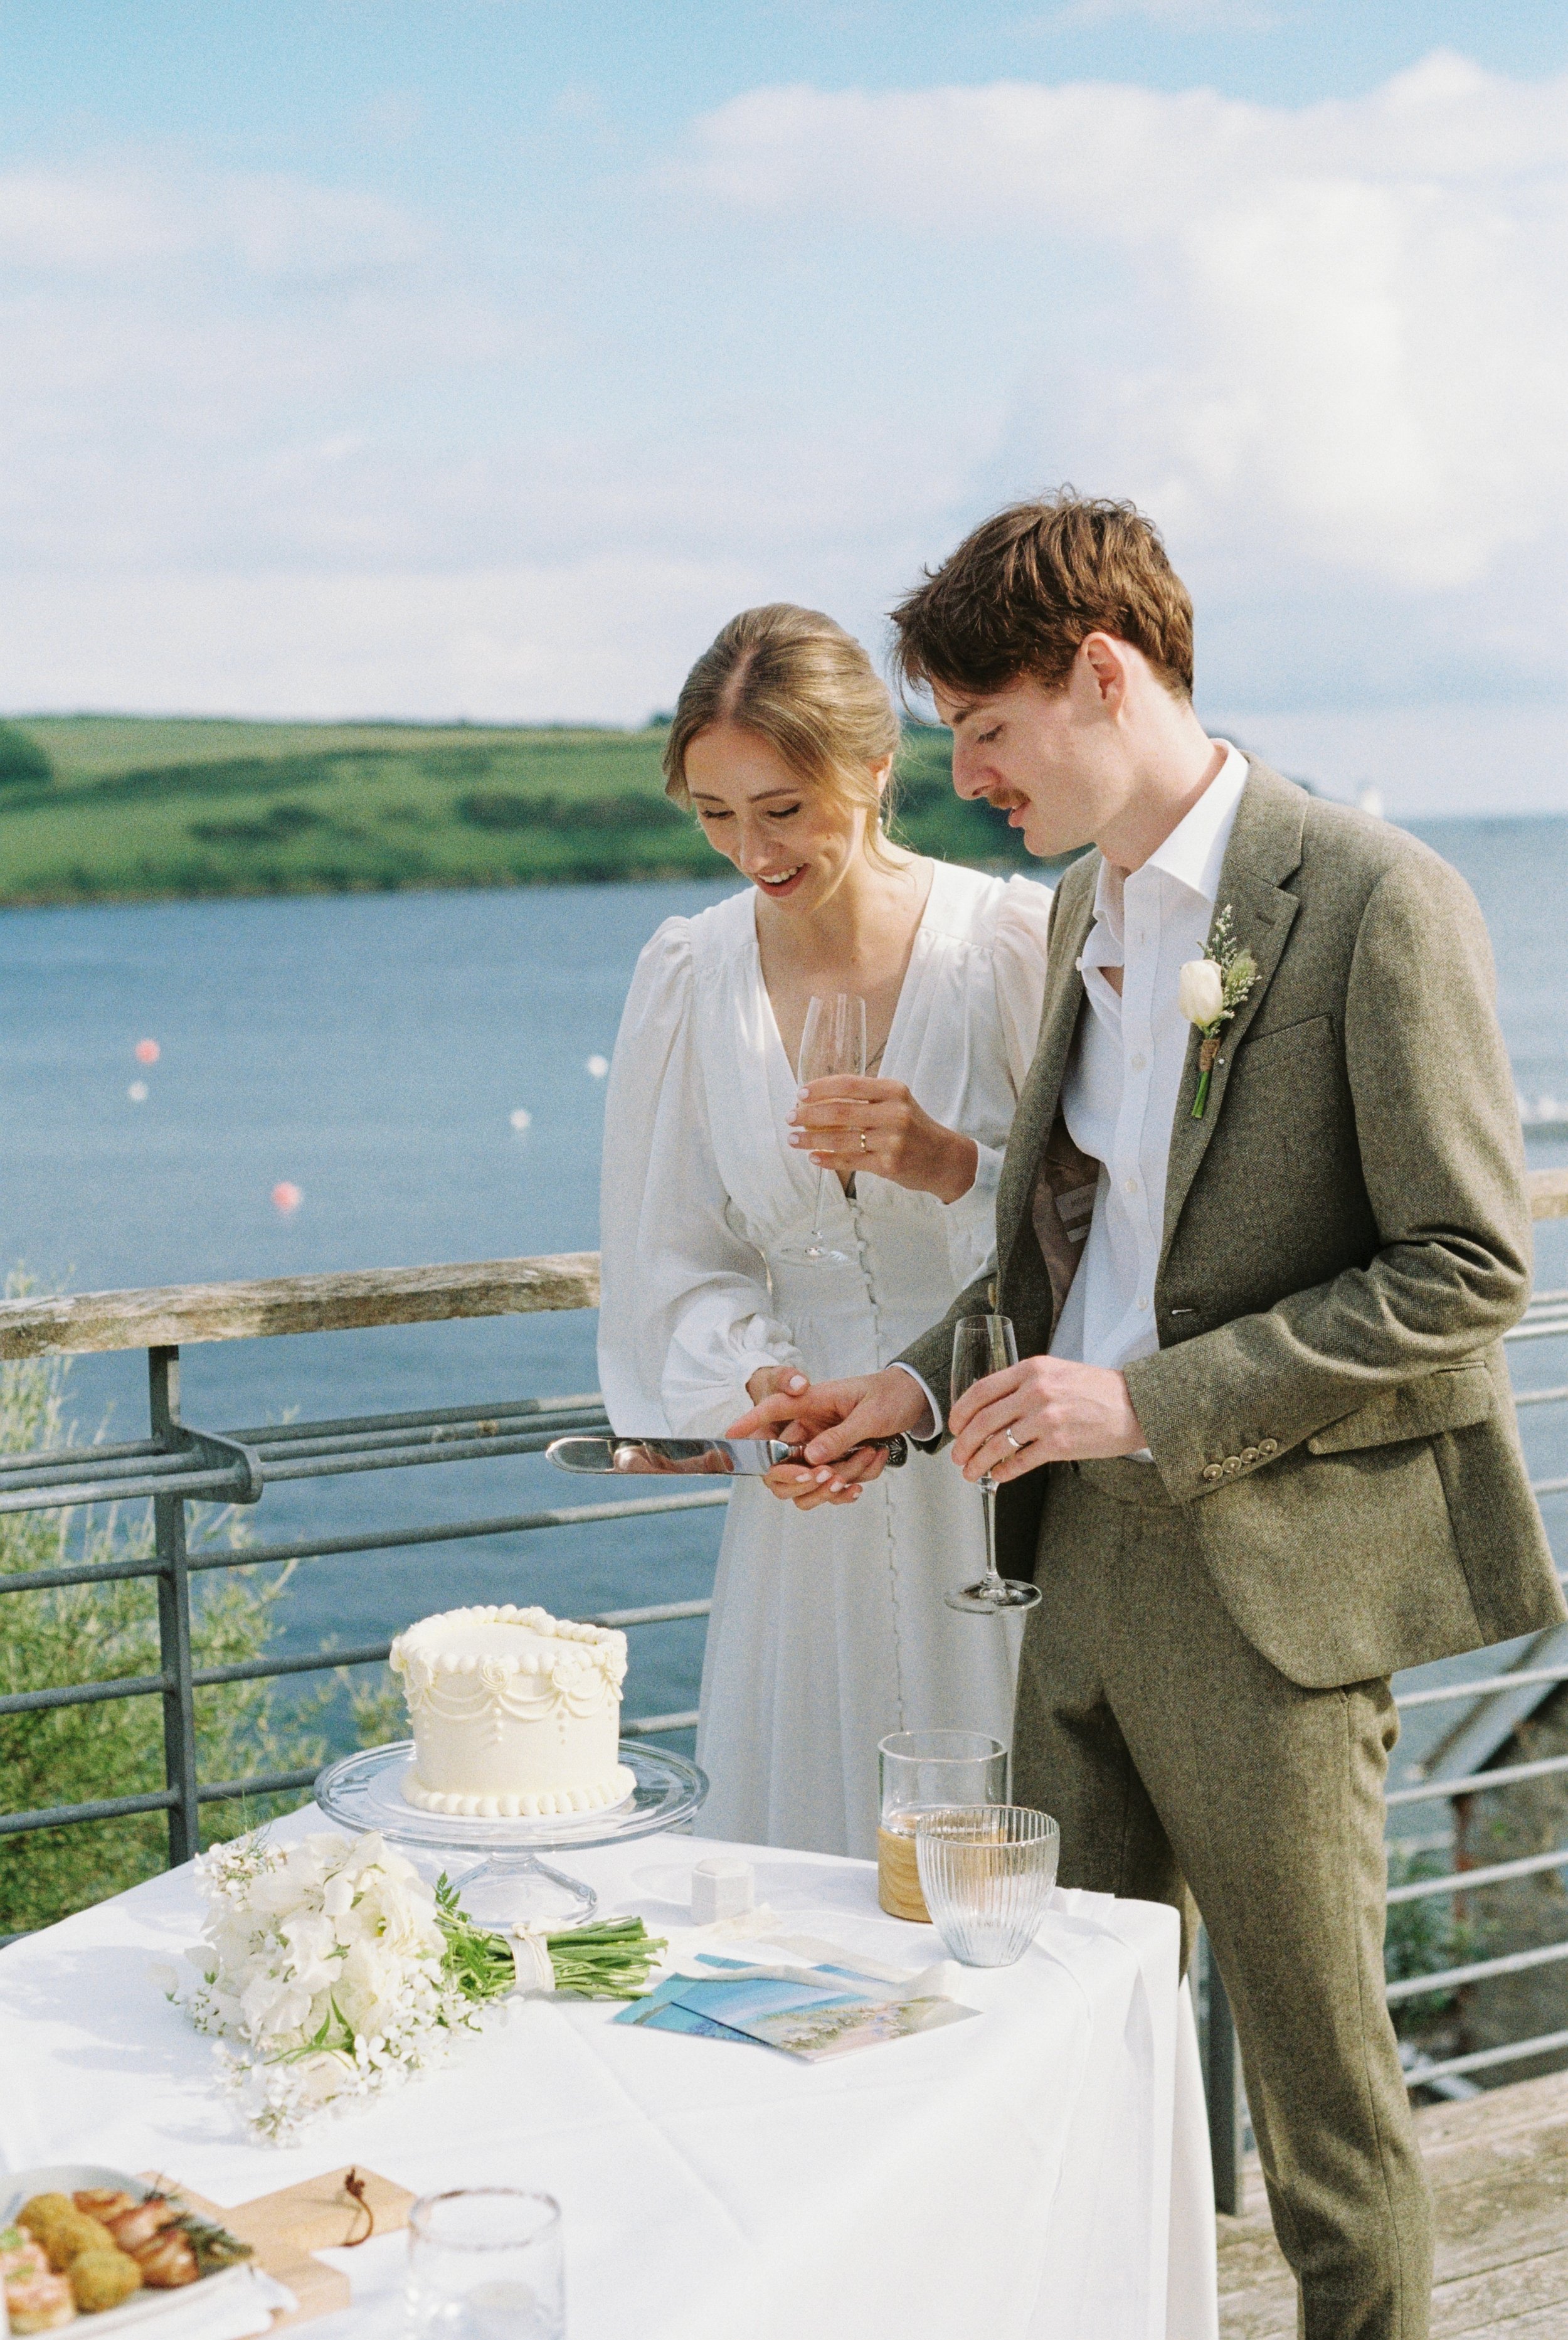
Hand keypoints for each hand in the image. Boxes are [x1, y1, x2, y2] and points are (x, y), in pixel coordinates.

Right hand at [726, 1368, 926, 1511]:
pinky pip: (828, 1489)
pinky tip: (869, 1469)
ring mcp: (817, 1449)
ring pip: (806, 1485)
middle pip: (777, 1466)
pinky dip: (849, 1486)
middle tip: (832, 1475)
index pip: (770, 1410)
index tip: (729, 1436)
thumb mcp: (870, 1412)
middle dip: (802, 1479)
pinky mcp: (831, 1464)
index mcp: (809, 1403)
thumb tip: (811, 1458)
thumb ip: (840, 1435)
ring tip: (868, 1456)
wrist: (911, 1400)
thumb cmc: (888, 1395)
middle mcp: (806, 1429)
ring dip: (837, 1481)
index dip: (747, 1424)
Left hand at [788, 1077, 978, 1203]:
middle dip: (808, 1115)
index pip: (848, 1085)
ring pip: (841, 1139)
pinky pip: (850, 1161)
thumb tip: (819, 1099)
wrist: (944, 1158)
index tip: (800, 1093)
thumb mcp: (897, 1102)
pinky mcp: (889, 1165)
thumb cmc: (914, 1127)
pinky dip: (828, 1159)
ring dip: (811, 1140)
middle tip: (790, 1117)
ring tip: (793, 1140)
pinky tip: (814, 1157)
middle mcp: (894, 1113)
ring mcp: (892, 1140)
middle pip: (840, 1112)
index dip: (820, 1088)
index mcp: (894, 1091)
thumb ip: (866, 1098)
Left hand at [949, 1356, 1145, 1482]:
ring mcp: (1047, 1419)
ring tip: (970, 1472)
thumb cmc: (1097, 1389)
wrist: (1136, 1405)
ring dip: (978, 1462)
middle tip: (957, 1456)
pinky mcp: (1059, 1444)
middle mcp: (1036, 1391)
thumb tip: (991, 1405)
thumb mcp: (1056, 1371)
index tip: (953, 1426)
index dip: (960, 1412)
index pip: (981, 1391)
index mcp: (1032, 1369)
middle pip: (983, 1420)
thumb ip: (1024, 1382)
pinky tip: (998, 1475)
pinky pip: (1020, 1461)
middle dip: (963, 1443)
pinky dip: (1003, 1472)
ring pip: (997, 1444)